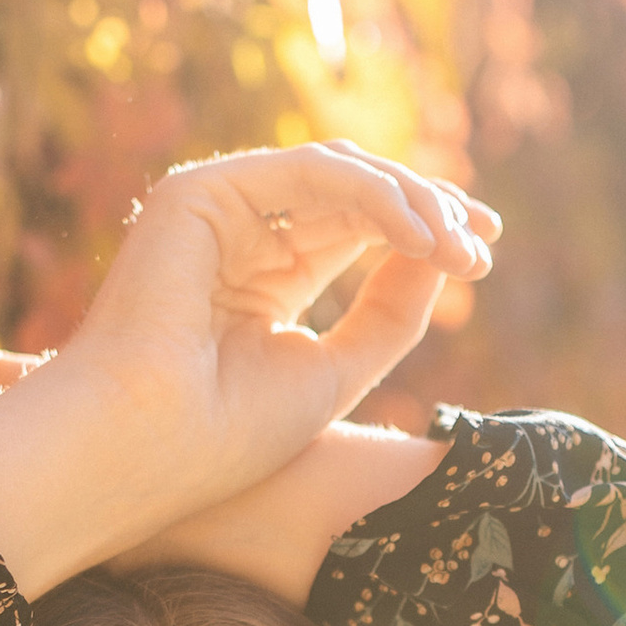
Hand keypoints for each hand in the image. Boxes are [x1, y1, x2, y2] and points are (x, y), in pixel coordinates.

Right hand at [0, 145, 495, 599]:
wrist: (142, 450)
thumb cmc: (221, 434)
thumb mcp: (334, 371)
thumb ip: (388, 314)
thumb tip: (445, 256)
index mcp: (262, 280)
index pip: (355, 231)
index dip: (423, 234)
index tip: (483, 258)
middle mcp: (238, 237)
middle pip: (354, 195)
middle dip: (427, 208)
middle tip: (484, 240)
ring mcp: (216, 210)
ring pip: (336, 176)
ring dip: (409, 201)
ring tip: (456, 245)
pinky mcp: (198, 194)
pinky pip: (308, 174)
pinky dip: (372, 195)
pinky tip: (417, 234)